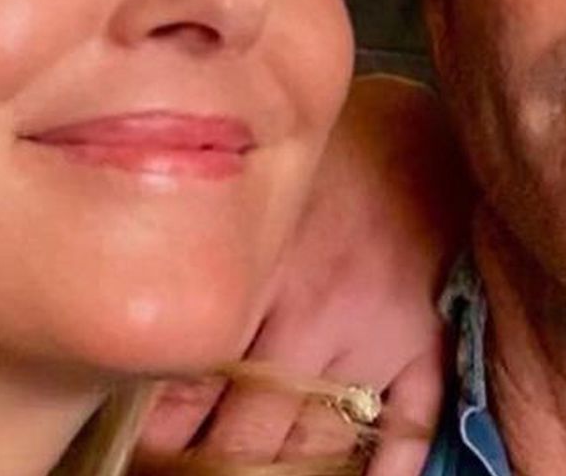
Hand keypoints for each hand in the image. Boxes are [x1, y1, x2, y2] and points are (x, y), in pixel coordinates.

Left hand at [138, 75, 471, 473]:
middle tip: (180, 475)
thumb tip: (151, 322)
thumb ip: (213, 255)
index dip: (159, 432)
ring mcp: (379, 333)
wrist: (422, 124)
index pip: (195, 385)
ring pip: (320, 434)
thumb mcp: (258, 193)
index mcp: (262, 274)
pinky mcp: (428, 338)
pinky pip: (413, 417)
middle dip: (208, 463)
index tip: (137, 452)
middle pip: (251, 427)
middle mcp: (317, 316)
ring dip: (282, 469)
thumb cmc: (331, 150)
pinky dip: (391, 462)